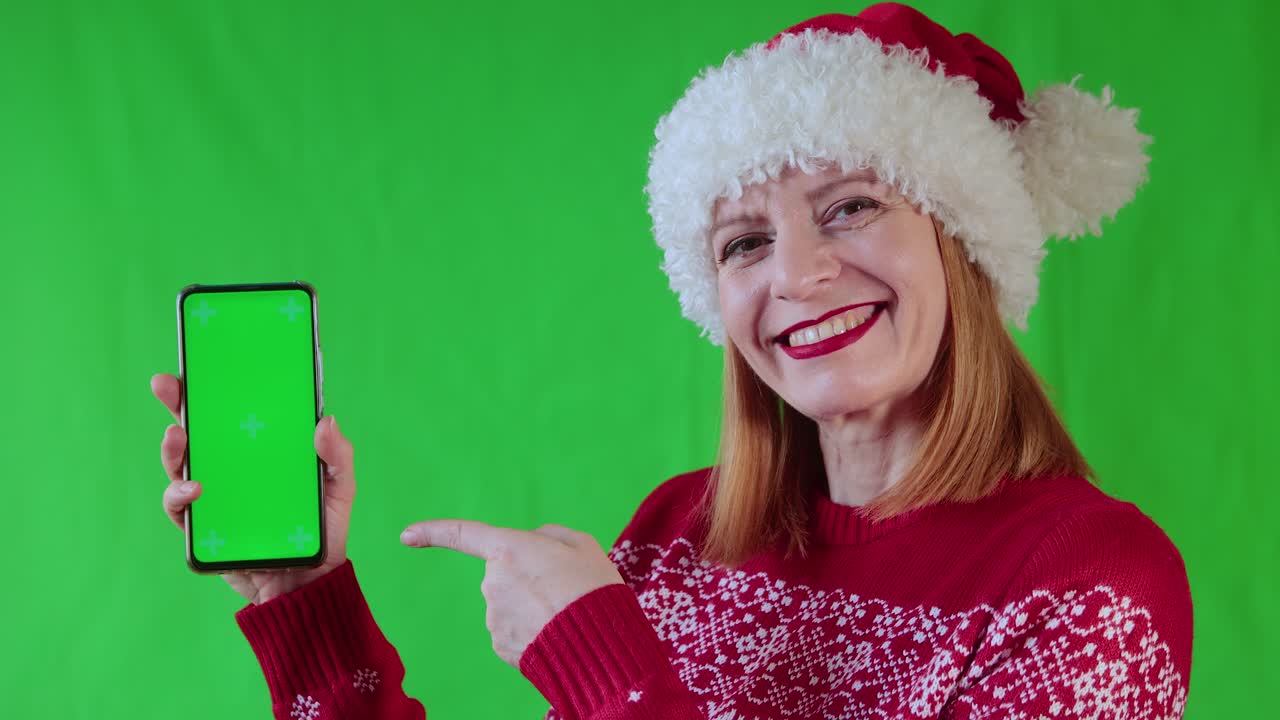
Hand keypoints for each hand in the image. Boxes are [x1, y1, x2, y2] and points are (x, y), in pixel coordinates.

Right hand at [152, 372, 356, 604]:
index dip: (215, 387)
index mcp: (259, 451)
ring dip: (172, 448)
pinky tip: (194, 488)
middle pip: (197, 430)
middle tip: (167, 385)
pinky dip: (180, 495)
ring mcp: (214, 496)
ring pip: (180, 465)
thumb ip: (337, 454)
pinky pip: (180, 508)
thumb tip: (326, 418)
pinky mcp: (203, 528)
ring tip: (178, 436)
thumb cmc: (323, 530)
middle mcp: (231, 469)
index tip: (204, 361)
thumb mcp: (339, 487)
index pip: (232, 412)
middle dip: (177, 404)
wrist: (309, 584)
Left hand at [400, 519, 624, 666]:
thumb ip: (550, 536)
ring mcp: (493, 617)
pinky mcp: (500, 645)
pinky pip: (514, 630)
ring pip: (510, 604)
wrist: (600, 644)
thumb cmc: (593, 588)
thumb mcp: (582, 545)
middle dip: (527, 578)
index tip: (406, 535)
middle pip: (504, 574)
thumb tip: (532, 544)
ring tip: (565, 612)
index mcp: (509, 548)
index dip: (432, 532)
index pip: (462, 534)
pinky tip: (554, 633)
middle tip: (564, 588)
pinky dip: (531, 630)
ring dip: (532, 607)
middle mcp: (492, 582)